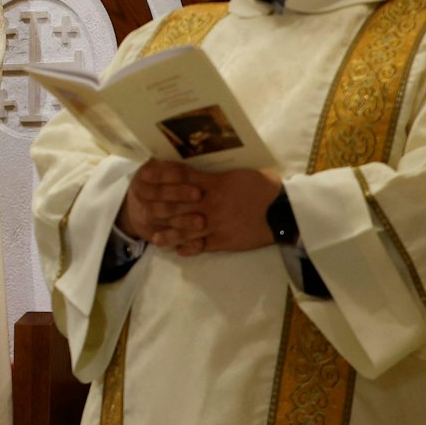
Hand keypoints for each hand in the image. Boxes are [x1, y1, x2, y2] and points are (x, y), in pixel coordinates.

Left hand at [117, 161, 280, 255]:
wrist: (283, 209)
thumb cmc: (262, 186)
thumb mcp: (237, 174)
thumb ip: (215, 176)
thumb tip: (198, 173)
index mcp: (214, 184)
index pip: (180, 179)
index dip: (161, 177)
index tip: (146, 176)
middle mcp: (210, 204)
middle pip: (177, 205)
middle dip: (158, 206)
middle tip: (142, 209)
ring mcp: (216, 223)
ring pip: (185, 229)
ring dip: (169, 234)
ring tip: (155, 239)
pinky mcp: (224, 240)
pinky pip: (202, 246)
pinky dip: (190, 248)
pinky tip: (179, 251)